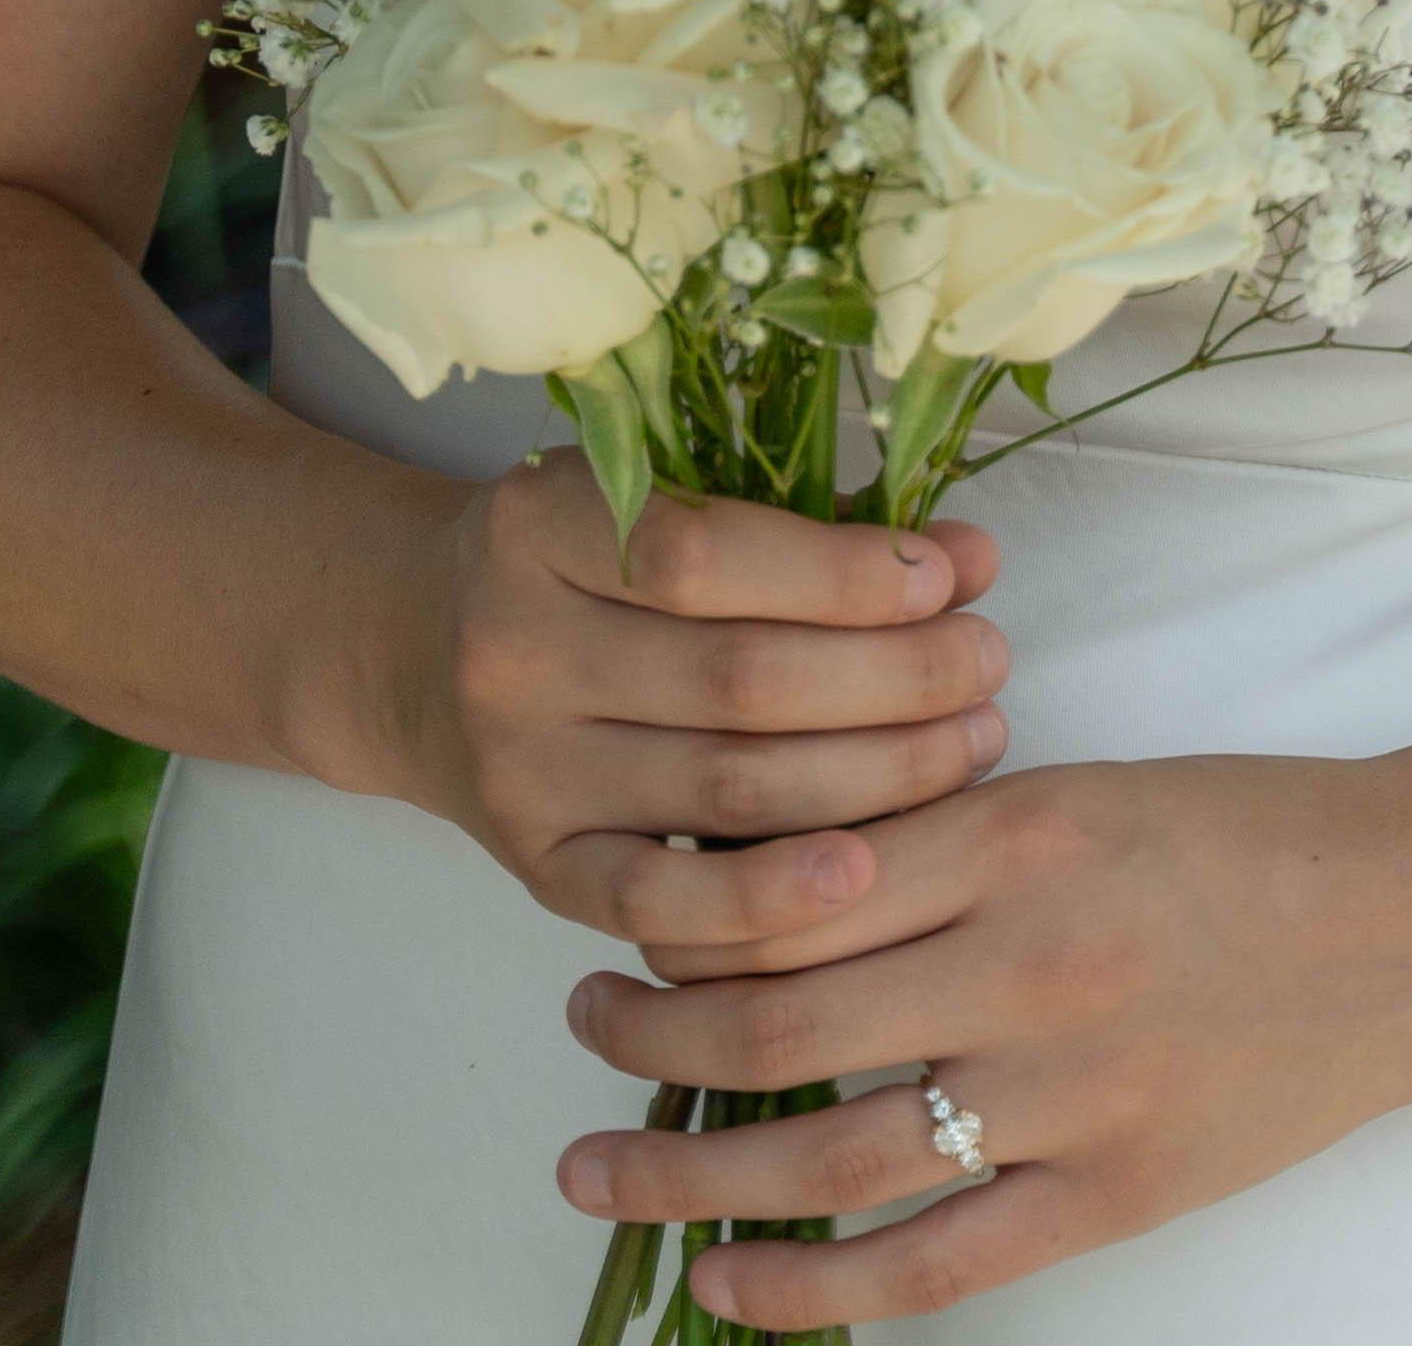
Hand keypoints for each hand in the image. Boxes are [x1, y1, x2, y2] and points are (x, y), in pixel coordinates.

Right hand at [377, 453, 1015, 980]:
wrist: (420, 655)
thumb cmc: (580, 565)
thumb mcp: (657, 505)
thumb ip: (802, 529)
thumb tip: (970, 557)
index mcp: (540, 525)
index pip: (710, 552)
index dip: (846, 572)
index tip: (953, 575)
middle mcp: (516, 648)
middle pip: (740, 679)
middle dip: (895, 677)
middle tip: (991, 666)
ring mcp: (522, 771)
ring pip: (725, 790)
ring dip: (876, 776)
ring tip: (973, 744)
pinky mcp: (537, 871)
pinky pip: (664, 907)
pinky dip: (770, 901)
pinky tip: (867, 875)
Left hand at [551, 745, 1411, 1324]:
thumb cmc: (1254, 835)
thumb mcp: (1086, 787)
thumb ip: (947, 834)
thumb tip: (784, 880)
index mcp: (1016, 830)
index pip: (791, 876)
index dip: (679, 905)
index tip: (619, 913)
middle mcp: (1025, 960)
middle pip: (778, 1014)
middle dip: (648, 1029)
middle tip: (580, 1024)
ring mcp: (1068, 1093)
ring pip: (828, 1149)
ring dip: (689, 1167)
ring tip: (598, 1164)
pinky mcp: (1113, 1196)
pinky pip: (932, 1266)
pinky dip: (812, 1290)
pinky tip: (726, 1286)